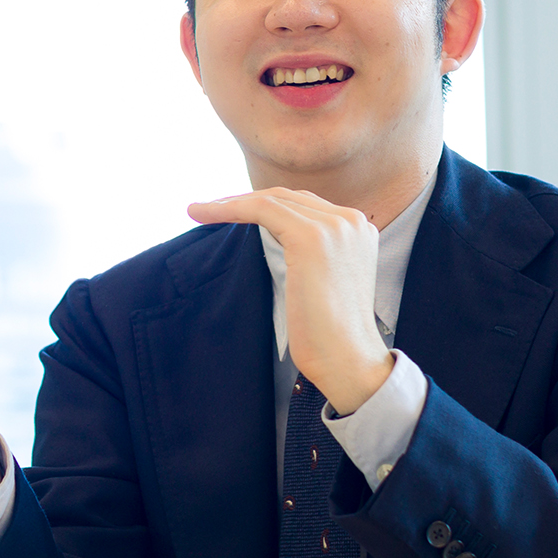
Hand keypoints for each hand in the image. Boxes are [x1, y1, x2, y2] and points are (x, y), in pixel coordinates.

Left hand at [186, 189, 393, 414]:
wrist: (346, 359)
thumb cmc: (327, 334)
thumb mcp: (320, 281)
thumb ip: (304, 256)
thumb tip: (263, 241)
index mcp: (359, 229)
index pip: (303, 205)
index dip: (264, 204)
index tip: (231, 212)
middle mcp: (351, 220)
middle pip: (288, 198)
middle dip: (244, 199)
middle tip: (209, 208)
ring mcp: (334, 226)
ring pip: (271, 200)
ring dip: (228, 202)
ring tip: (197, 211)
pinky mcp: (311, 237)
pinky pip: (261, 210)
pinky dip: (229, 209)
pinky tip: (202, 214)